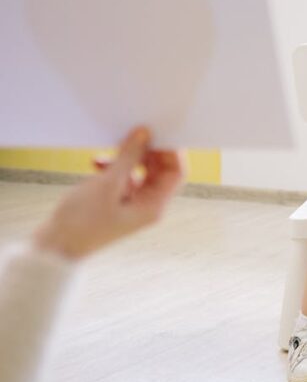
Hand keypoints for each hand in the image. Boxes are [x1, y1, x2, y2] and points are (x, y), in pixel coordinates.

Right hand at [34, 127, 185, 259]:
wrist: (54, 248)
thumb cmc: (81, 222)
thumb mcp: (107, 184)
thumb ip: (128, 157)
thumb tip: (145, 133)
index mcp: (154, 206)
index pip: (176, 173)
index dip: (171, 152)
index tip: (158, 132)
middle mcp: (148, 206)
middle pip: (160, 171)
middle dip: (148, 151)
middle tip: (133, 134)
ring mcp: (132, 204)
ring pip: (141, 172)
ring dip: (128, 158)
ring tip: (112, 148)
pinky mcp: (117, 202)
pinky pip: (124, 178)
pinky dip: (114, 167)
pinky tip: (97, 162)